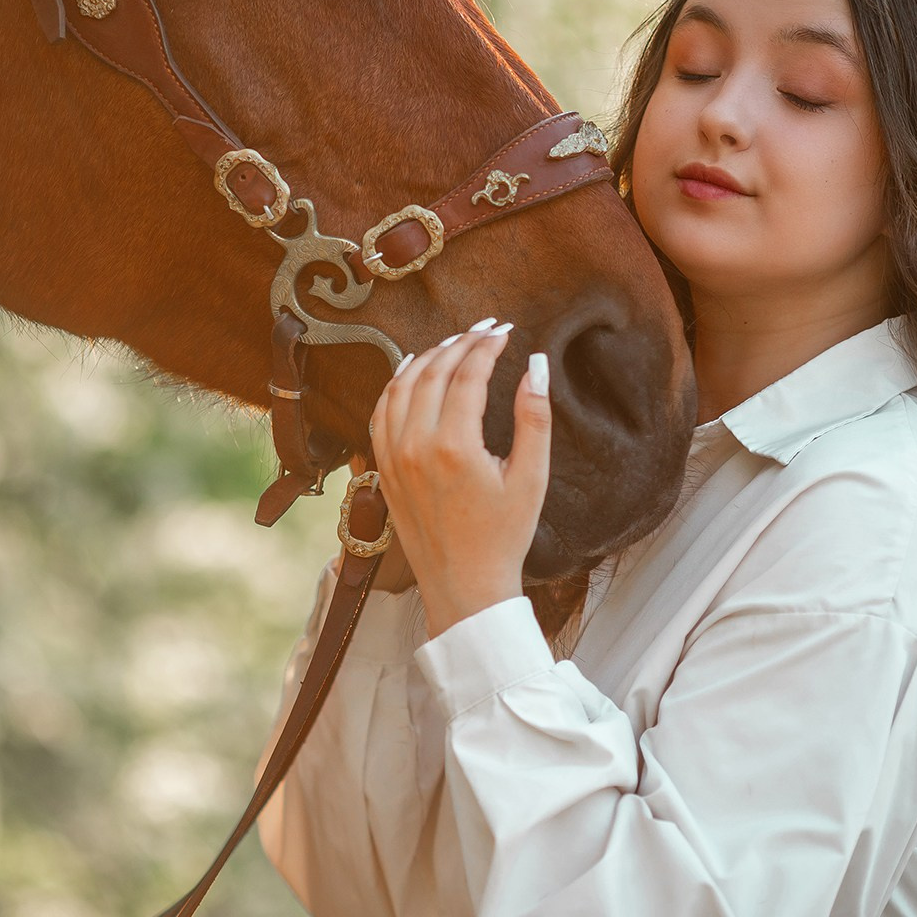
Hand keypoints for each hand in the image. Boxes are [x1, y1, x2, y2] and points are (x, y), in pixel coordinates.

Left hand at [369, 320, 551, 636]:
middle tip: (484, 330)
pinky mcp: (384, 469)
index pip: (468, 374)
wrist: (464, 586)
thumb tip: (536, 364)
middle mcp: (416, 447)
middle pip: (433, 372)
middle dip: (460, 344)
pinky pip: (381, 412)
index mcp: (455, 447)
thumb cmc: (503, 537)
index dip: (487, 346)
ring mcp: (394, 458)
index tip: (504, 331)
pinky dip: (396, 384)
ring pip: (401, 387)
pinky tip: (412, 372)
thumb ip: (534, 417)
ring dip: (427, 358)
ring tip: (453, 344)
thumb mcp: (531, 478)